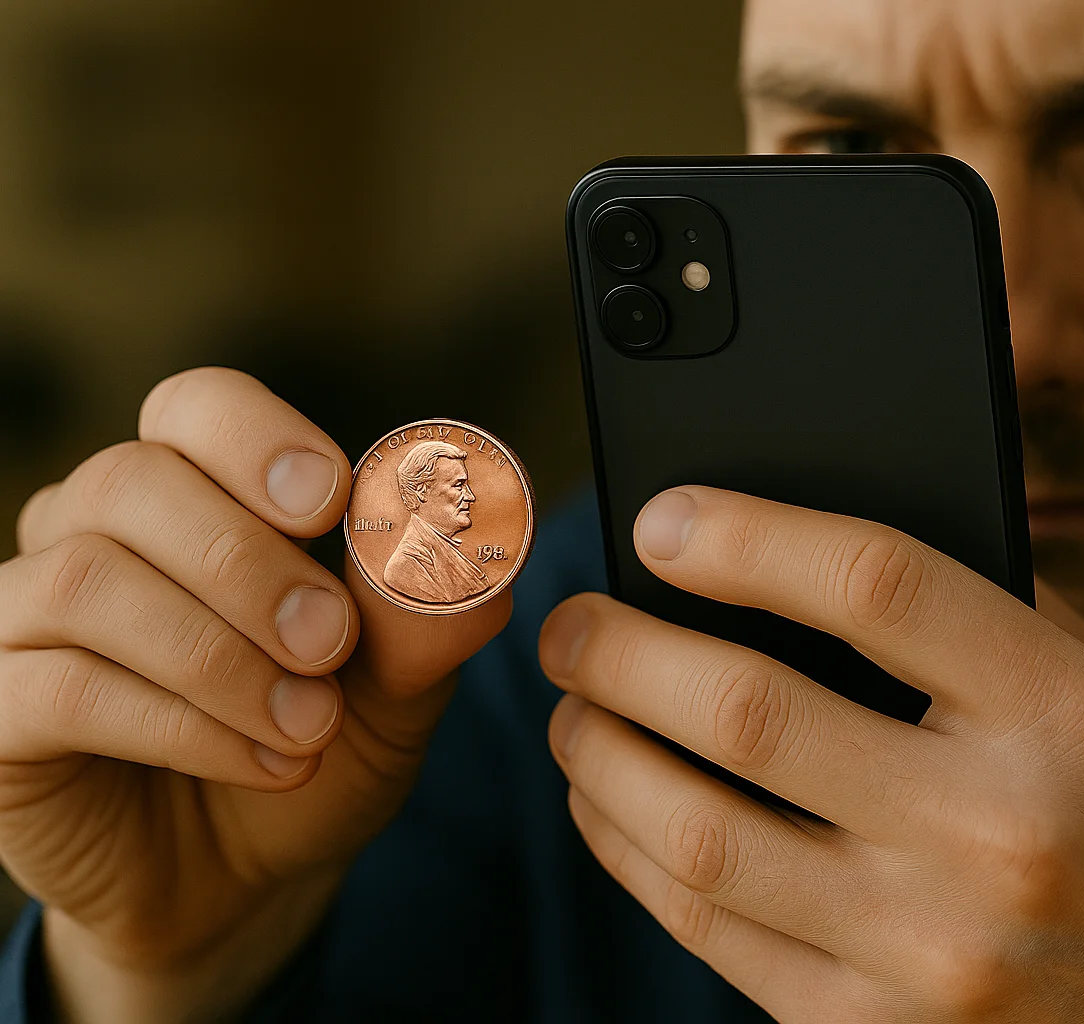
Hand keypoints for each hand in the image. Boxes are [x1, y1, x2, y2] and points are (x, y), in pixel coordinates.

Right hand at [0, 369, 508, 1021]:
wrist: (247, 879)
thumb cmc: (312, 746)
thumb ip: (425, 620)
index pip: (193, 408)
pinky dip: (178, 723)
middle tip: (334, 644)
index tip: (334, 501)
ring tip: (310, 724)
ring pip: (87, 581)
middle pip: (132, 482)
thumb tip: (482, 563)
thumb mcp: (392, 687)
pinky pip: (58, 687)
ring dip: (220, 656)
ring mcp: (25, 617)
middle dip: (249, 564)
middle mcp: (90, 533)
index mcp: (190, 491)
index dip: (258, 439)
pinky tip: (263, 760)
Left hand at [539, 487, 1083, 1022]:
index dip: (749, 538)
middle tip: (576, 624)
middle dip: (624, 652)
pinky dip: (630, 854)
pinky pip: (707, 931)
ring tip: (574, 709)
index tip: (664, 521)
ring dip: (602, 757)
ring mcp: (929, 948)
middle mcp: (997, 832)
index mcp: (1066, 716)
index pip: (879, 585)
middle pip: (753, 711)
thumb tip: (821, 546)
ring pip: (701, 835)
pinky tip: (609, 805)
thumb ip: (1000, 615)